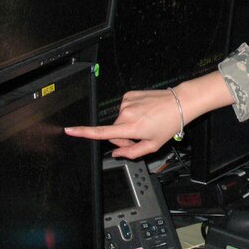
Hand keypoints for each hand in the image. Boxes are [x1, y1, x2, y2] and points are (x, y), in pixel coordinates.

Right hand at [65, 72, 233, 158]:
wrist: (179, 103)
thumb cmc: (168, 124)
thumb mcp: (152, 145)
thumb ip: (132, 152)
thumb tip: (117, 153)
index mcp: (130, 128)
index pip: (101, 132)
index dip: (83, 132)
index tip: (69, 130)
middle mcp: (125, 113)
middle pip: (114, 132)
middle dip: (123, 137)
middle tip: (141, 137)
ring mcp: (126, 103)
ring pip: (119, 121)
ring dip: (128, 125)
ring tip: (146, 123)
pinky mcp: (129, 94)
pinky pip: (125, 109)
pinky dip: (132, 113)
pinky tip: (145, 113)